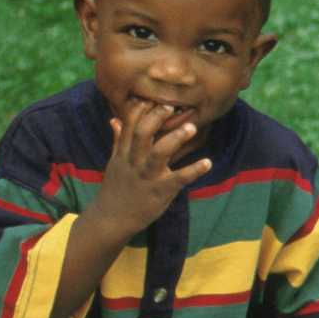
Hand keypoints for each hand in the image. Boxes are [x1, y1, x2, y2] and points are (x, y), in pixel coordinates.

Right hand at [89, 99, 212, 235]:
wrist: (111, 219)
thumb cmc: (115, 189)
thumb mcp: (114, 162)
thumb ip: (117, 140)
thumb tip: (114, 119)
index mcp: (123, 152)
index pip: (129, 124)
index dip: (141, 109)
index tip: (154, 97)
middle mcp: (134, 161)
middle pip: (142, 133)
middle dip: (156, 118)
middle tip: (173, 106)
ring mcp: (147, 176)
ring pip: (159, 153)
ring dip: (176, 138)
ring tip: (192, 127)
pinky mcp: (159, 191)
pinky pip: (178, 179)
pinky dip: (193, 170)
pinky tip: (207, 163)